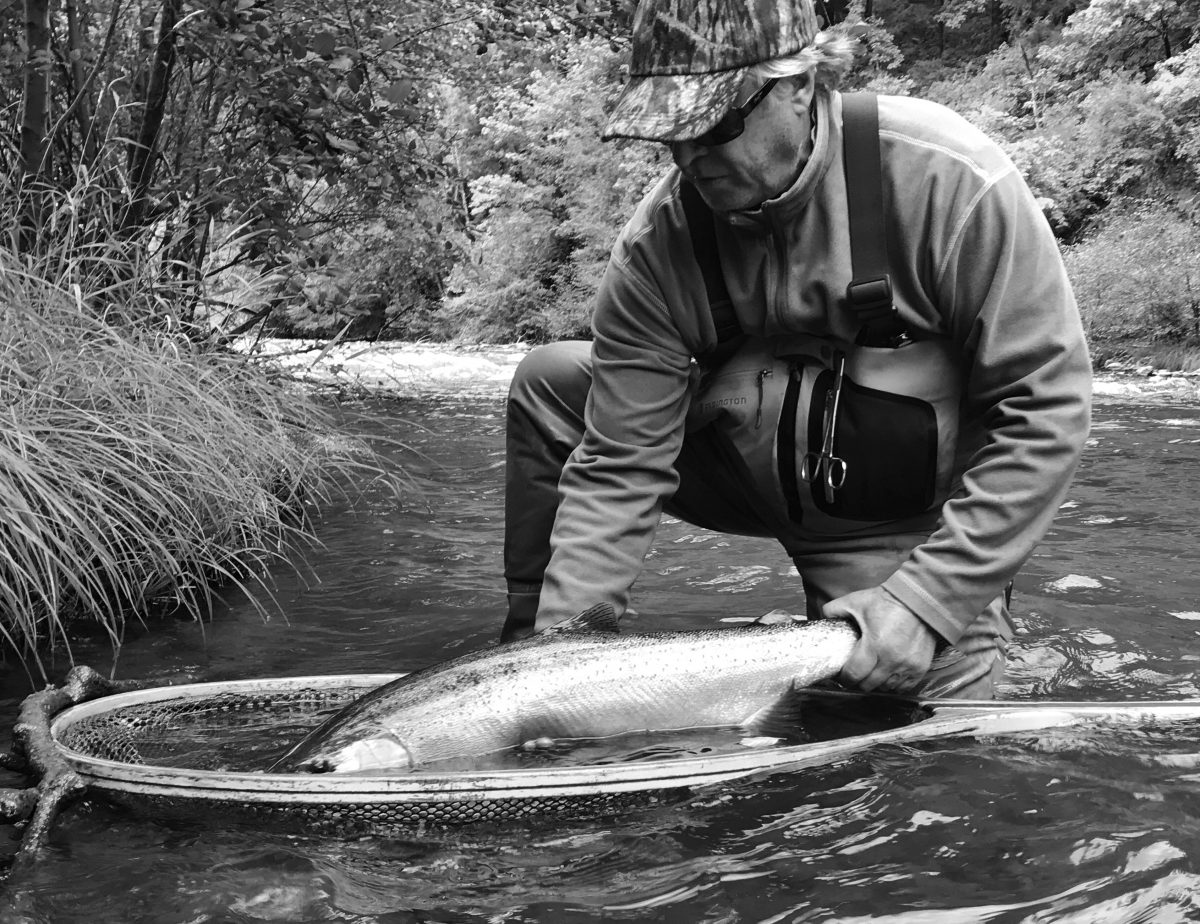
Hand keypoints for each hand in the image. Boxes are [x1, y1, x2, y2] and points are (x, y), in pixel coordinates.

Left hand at [822, 587, 937, 693]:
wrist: (920, 600)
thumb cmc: (887, 601)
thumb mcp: (856, 601)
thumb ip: (834, 610)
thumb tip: (822, 618)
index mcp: (875, 645)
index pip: (855, 674)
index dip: (845, 678)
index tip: (842, 675)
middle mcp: (892, 660)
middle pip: (869, 685)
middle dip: (859, 681)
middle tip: (855, 673)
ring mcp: (908, 666)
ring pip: (886, 688)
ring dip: (876, 684)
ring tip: (872, 673)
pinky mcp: (921, 668)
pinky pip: (904, 687)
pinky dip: (894, 684)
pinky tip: (888, 675)